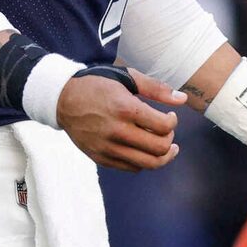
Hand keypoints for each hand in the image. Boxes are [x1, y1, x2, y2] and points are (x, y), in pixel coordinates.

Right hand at [57, 67, 180, 171]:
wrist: (63, 99)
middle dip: (170, 140)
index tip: (170, 117)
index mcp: (125, 108)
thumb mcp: (127, 78)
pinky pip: (132, 168)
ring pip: (148, 164)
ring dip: (163, 157)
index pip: (164, 126)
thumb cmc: (97, 85)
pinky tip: (144, 150)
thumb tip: (182, 99)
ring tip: (167, 149)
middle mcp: (117, 131)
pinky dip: (143, 161)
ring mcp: (108, 147)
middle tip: (168, 133)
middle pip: (159, 148)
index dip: (173, 122)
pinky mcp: (101, 158)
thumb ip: (156, 88)